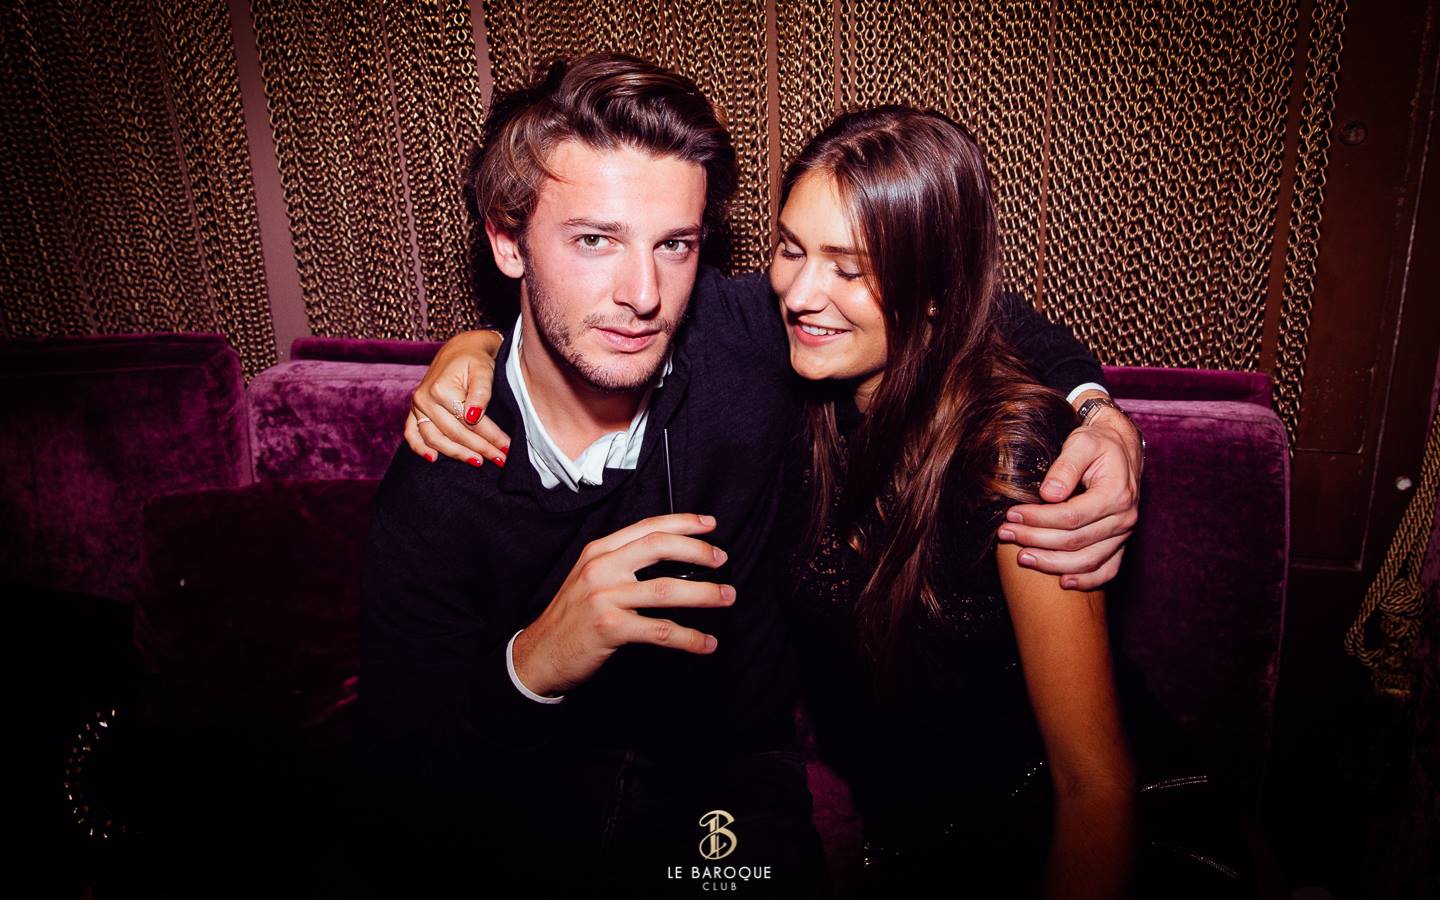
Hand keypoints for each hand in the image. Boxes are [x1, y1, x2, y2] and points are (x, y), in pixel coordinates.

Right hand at [404, 330, 512, 466]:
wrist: (460, 349)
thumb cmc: (475, 359)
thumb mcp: (483, 371)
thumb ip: (480, 394)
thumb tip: (474, 417)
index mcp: (441, 390)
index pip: (470, 422)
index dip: (491, 437)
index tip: (507, 448)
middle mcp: (424, 399)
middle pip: (454, 433)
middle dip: (479, 448)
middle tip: (499, 459)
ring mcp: (417, 406)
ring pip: (435, 438)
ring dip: (456, 454)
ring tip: (477, 462)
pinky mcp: (414, 410)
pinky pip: (412, 433)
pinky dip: (419, 448)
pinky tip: (433, 459)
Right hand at [511, 514, 735, 695]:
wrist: (540, 653)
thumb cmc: (572, 617)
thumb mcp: (590, 578)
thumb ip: (622, 564)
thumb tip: (672, 559)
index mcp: (599, 551)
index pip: (648, 527)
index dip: (683, 522)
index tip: (710, 524)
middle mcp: (601, 568)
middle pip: (660, 546)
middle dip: (698, 551)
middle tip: (722, 560)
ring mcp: (604, 597)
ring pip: (666, 589)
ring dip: (704, 594)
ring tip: (726, 597)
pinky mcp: (610, 628)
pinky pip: (660, 630)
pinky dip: (689, 637)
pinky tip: (705, 642)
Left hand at [999, 396, 1141, 590]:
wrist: (1120, 449)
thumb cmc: (1097, 444)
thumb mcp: (1082, 442)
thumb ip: (1066, 465)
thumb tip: (1049, 493)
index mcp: (1116, 494)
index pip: (1072, 516)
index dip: (1039, 519)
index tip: (1012, 515)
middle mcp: (1124, 518)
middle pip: (1075, 541)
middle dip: (1036, 540)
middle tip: (1006, 534)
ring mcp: (1123, 534)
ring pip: (1088, 561)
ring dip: (1052, 564)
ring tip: (1022, 557)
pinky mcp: (1120, 543)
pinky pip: (1108, 570)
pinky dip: (1086, 580)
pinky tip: (1062, 582)